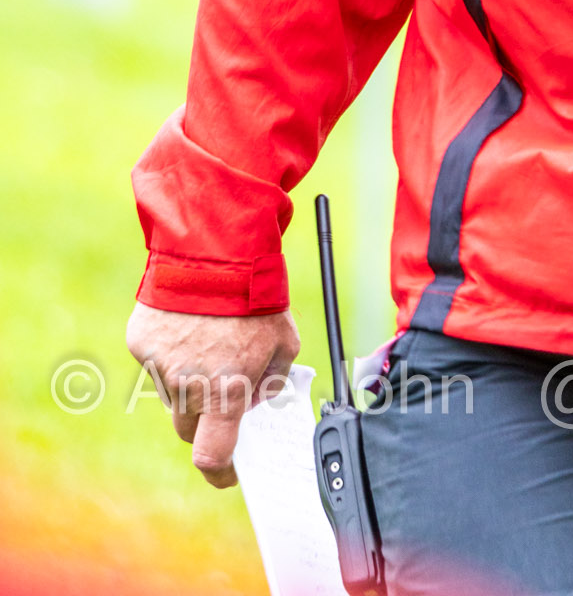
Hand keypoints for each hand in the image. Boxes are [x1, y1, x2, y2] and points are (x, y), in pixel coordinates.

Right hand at [126, 302, 299, 488]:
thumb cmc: (255, 296)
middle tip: (223, 389)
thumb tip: (257, 403)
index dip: (221, 472)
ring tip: (209, 338)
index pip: (212, 457)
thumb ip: (273, 382)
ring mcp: (159, 365)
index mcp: (225, 392)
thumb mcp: (284, 342)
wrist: (216, 249)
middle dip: (205, 419)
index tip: (229, 472)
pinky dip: (171, 351)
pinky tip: (190, 322)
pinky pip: (156, 360)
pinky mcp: (140, 343)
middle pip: (189, 427)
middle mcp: (187, 386)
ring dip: (188, 379)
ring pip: (172, 392)